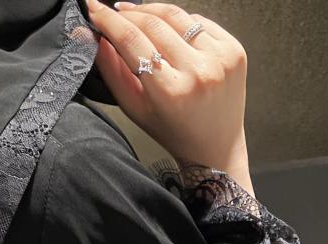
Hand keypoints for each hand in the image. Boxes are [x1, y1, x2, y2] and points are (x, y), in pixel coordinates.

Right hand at [86, 1, 252, 189]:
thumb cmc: (174, 132)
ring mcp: (220, 60)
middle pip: (153, 23)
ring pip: (177, 16)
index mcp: (171, 92)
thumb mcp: (135, 108)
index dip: (109, 20)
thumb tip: (93, 33)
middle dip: (128, 13)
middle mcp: (198, 73)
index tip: (94, 10)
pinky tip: (171, 32)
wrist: (216, 146)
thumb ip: (111, 71)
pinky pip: (200, 22)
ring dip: (153, 12)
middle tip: (114, 13)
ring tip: (138, 16)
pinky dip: (181, 23)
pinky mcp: (234, 51)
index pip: (131, 40)